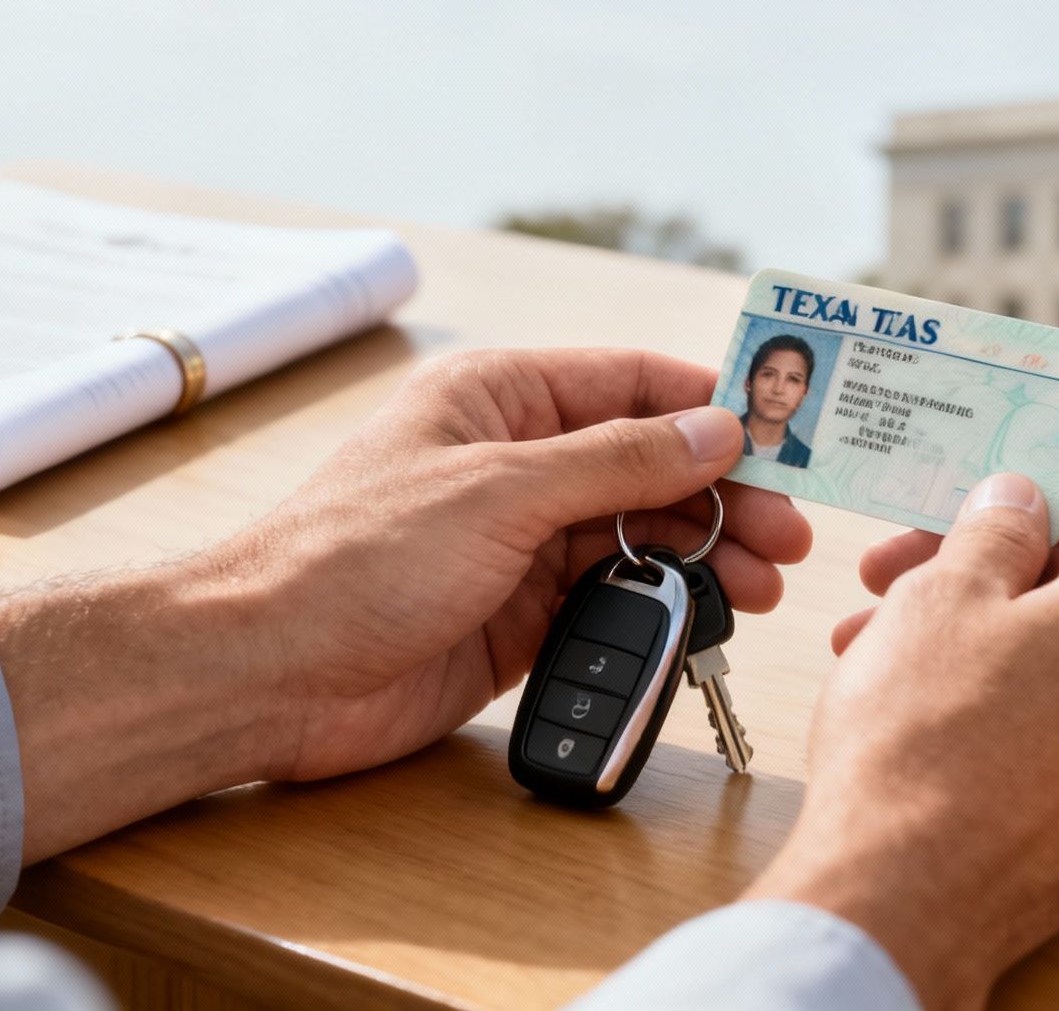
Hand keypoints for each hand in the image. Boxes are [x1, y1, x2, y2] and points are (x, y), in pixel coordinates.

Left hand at [0, 348, 810, 860]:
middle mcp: (516, 462)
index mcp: (500, 397)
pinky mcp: (520, 616)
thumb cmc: (352, 557)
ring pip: (641, 537)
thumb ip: (618, 461)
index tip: (788, 436)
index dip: (715, 407)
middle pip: (650, 465)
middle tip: (790, 537)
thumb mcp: (500, 491)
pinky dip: (664, 610)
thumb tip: (717, 429)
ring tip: (765, 586)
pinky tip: (707, 621)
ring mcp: (519, 542)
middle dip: (724, 495)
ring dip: (706, 558)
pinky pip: (613, 601)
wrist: (267, 674)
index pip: (634, 383)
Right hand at [745, 473, 1058, 1010]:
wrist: (905, 898)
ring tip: (879, 645)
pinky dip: (1012, 710)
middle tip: (900, 569)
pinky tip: (927, 717)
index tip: (1006, 495)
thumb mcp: (944, 595)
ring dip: (988, 640)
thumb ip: (996, 531)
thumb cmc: (923, 738)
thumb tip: (1023, 501)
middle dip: (997, 570)